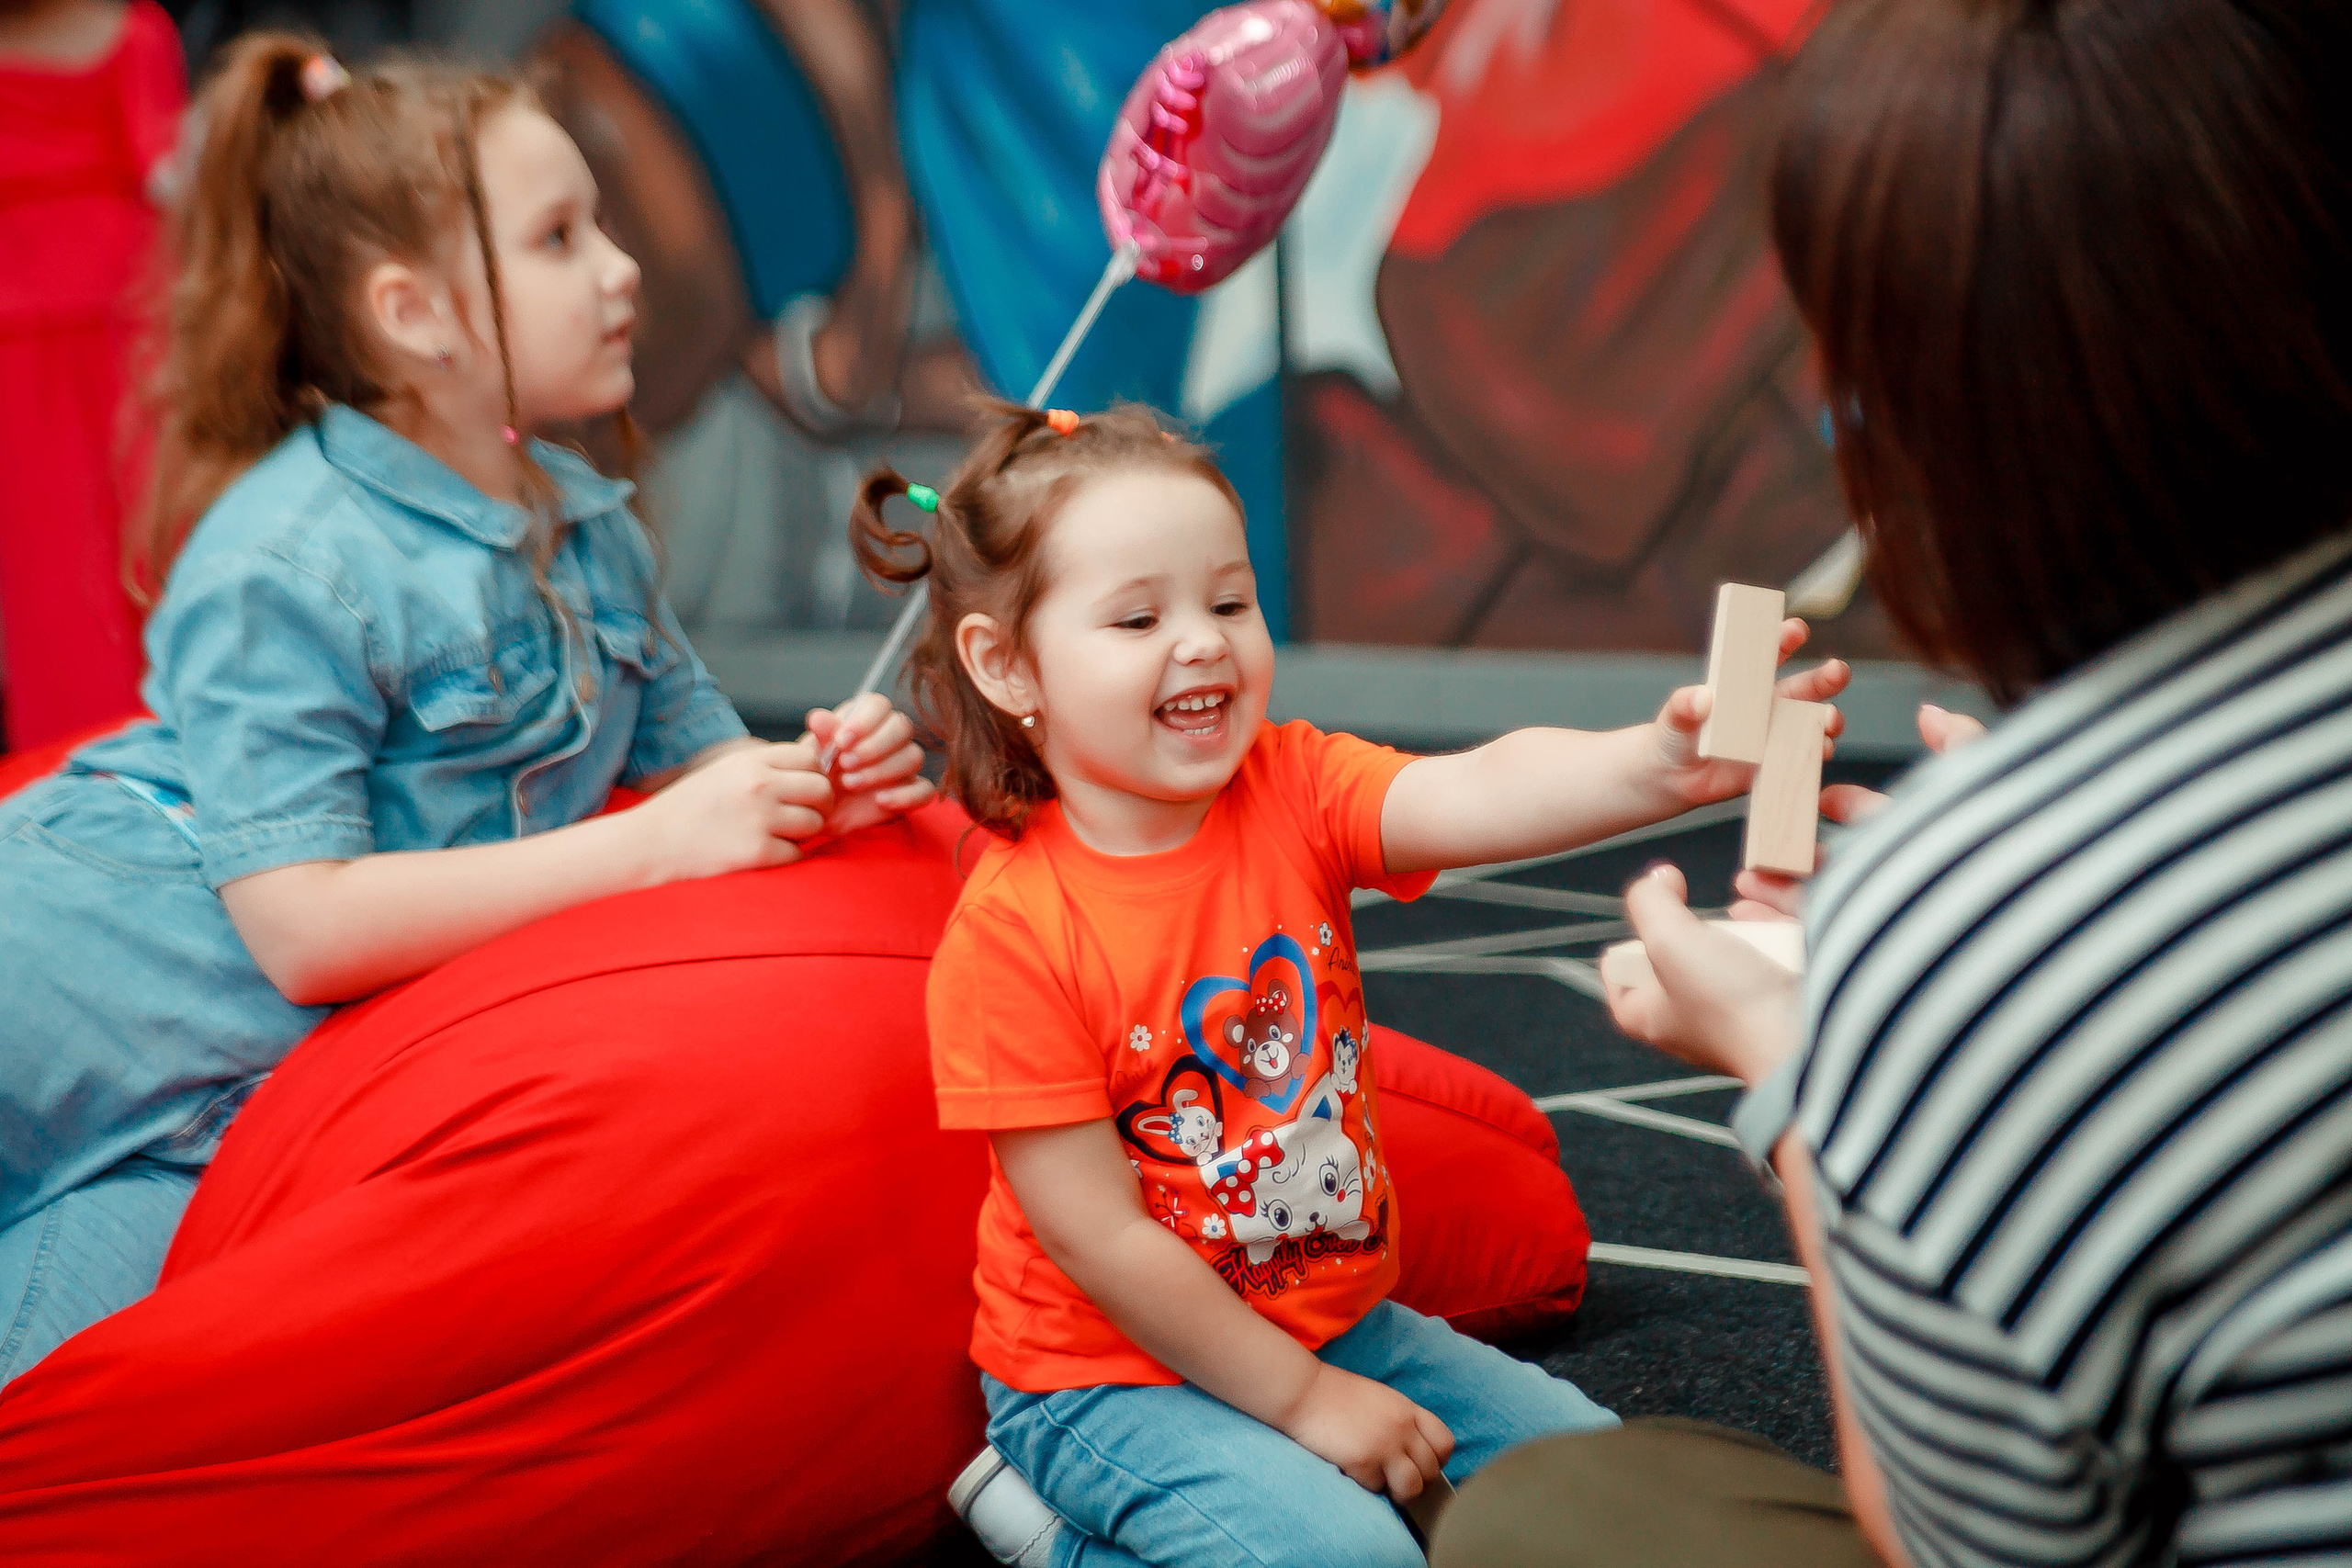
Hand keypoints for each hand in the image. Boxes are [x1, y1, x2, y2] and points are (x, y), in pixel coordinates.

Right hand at [637, 739, 833, 880]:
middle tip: (806, 816)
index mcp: (751, 761)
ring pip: (815, 823)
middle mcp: (759, 785)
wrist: (653, 841)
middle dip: (820, 805)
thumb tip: (812, 766)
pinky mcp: (757, 852)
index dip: (812, 776)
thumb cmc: (690, 807)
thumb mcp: (726, 770)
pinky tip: (768, 853)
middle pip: (822, 789)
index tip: (802, 791)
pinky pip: (798, 854)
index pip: (809, 759)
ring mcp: (759, 818)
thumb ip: (765, 768)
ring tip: (783, 835)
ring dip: (805, 833)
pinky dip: (788, 856)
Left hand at [805, 693, 934, 834]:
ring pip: (913, 756)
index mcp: (866, 720)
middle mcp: (891, 738)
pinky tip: (880, 800)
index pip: (878, 705)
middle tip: (845, 764)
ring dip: (882, 770)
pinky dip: (905, 795)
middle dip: (874, 746)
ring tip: (850, 783)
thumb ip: (821, 737)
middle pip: (902, 727)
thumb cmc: (819, 777)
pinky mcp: (912, 792)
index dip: (864, 721)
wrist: (821, 813)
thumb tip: (819, 717)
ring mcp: (905, 765)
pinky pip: (924, 790)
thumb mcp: (814, 757)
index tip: (841, 741)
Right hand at [1275, 1363, 1453, 1500]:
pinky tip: (1352, 1471)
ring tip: (1379, 1484)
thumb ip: (1400, 1421)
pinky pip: (1377, 1488)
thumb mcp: (1379, 1399)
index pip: (1445, 1443)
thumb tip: (1412, 1453)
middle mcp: (1402, 1427)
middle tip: (1395, 1481)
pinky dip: (1366, 1485)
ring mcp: (1384, 1445)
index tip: (1421, 1466)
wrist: (1301, 1390)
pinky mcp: (1363, 1461)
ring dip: (1397, 1492)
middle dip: (1416, 1482)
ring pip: (1411, 1487)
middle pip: (1430, 1471)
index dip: (1437, 1461)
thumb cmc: (1334, 1395)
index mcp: (1407, 1409)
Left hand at [1605, 864, 1800, 1083]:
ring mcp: (1746, 1014)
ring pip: (1735, 955)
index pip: (1625, 998)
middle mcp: (1699, 1022)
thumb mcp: (1669, 939)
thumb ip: (1650, 902)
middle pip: (1683, 967)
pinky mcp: (1787, 1002)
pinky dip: (1776, 930)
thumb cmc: (1729, 999)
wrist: (1807, 1036)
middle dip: (1693, 929)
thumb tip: (1658, 879)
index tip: (1634, 936)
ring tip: (1745, 904)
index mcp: (1659, 1021)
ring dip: (1741, 923)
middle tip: (1696, 914)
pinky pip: (1777, 957)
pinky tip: (1776, 913)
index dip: (1622, 964)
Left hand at [1648, 619, 1849, 811]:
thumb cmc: (1673, 736)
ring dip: (1826, 718)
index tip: (1795, 629)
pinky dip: (1814, 753)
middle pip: (1804, 687)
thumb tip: (1702, 697)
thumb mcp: (1673, 718)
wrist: (1673, 778)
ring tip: (1829, 719)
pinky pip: (1801, 757)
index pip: (1768, 656)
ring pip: (1811, 722)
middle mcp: (1766, 705)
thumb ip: (1683, 706)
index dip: (1784, 639)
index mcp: (1744, 683)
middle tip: (1838, 670)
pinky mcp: (1775, 762)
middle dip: (1824, 677)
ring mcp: (1774, 734)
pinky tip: (1820, 750)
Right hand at [1732, 701, 1987, 918]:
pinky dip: (1773, 917)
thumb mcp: (1975, 776)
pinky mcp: (1858, 942)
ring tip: (1746, 875)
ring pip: (1819, 895)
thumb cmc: (1984, 845)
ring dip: (1778, 883)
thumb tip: (1931, 712)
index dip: (1848, 803)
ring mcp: (1879, 911)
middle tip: (1770, 837)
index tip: (1823, 798)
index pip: (1879, 817)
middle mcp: (1903, 876)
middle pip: (1841, 860)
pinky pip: (1808, 928)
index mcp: (1926, 838)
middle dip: (1801, 847)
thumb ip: (1960, 741)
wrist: (1984, 913)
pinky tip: (1746, 905)